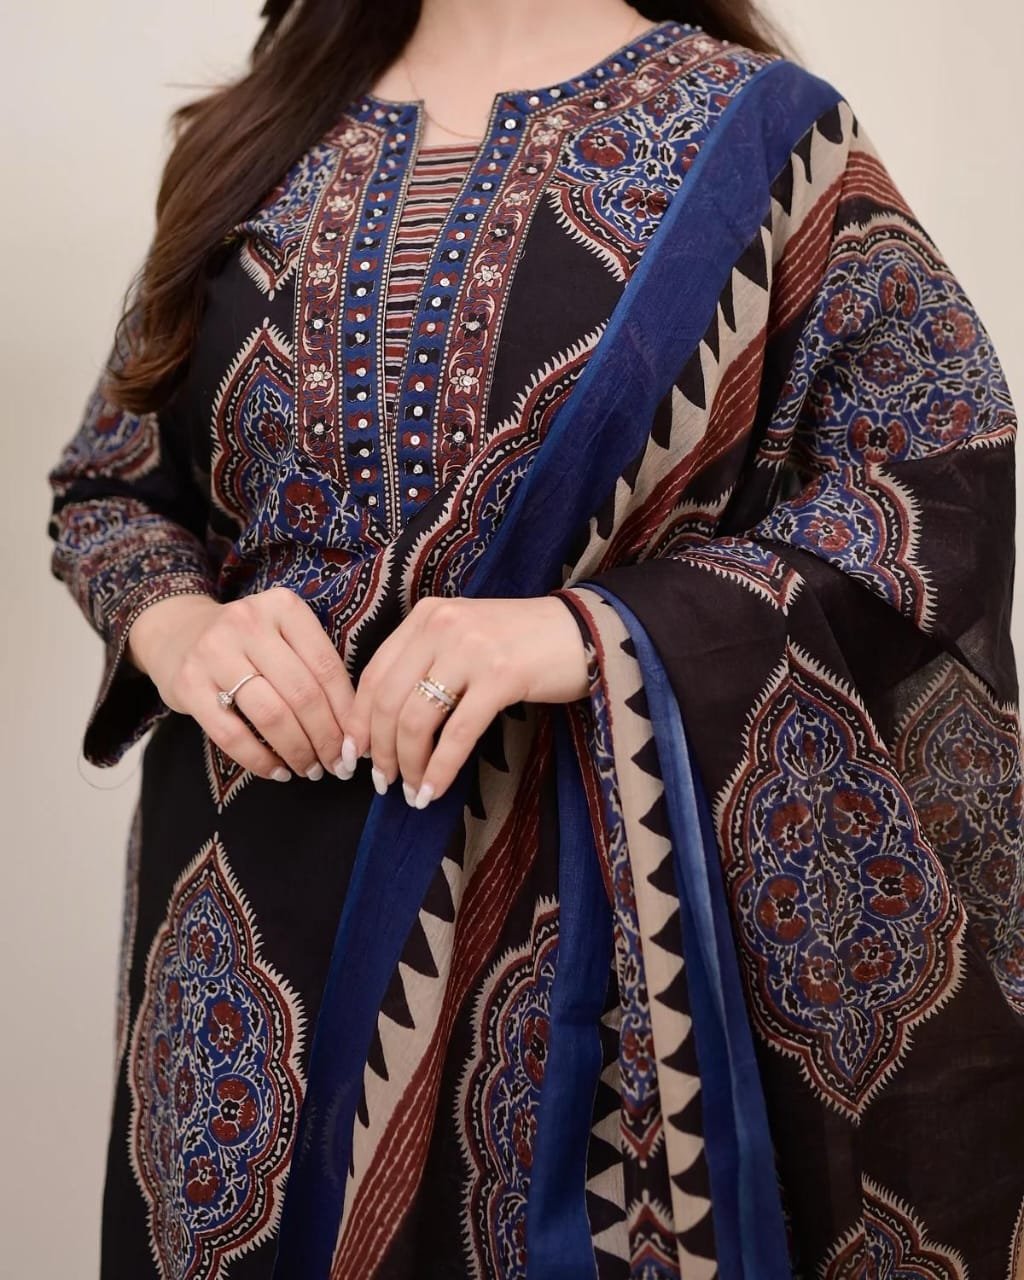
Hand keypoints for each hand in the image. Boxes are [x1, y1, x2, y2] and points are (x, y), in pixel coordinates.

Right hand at [126, 587, 355, 781]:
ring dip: (297, 751)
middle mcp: (248, 622)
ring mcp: (214, 651)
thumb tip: (353, 730)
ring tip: (309, 769)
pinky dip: (259, 760)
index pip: (327, 668)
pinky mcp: (188, 683)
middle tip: (337, 765)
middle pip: (302, 693)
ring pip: (271, 715)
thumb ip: (315, 669)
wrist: (176, 633)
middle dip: (326, 738)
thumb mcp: (283, 636)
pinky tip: (276, 771)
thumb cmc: (247, 644)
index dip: (347, 714)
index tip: (356, 745)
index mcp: (283, 607)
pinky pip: (231, 734)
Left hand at [343, 595, 588, 807]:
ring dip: (409, 765)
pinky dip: (440, 769)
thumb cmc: (521, 643)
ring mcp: (472, 649)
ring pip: (418, 719)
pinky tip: (434, 791)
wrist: (583, 631)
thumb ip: (425, 665)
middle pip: (389, 700)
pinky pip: (458, 733)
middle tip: (383, 783)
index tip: (354, 756)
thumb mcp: (463, 640)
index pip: (374, 674)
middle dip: (380, 750)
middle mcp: (442, 626)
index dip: (358, 721)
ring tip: (411, 791)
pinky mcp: (502, 676)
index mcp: (426, 616)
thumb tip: (383, 725)